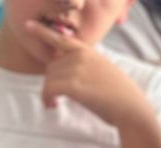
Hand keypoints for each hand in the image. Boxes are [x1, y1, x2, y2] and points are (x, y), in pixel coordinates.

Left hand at [24, 19, 151, 127]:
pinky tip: (52, 105)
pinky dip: (47, 98)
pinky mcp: (74, 85)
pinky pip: (49, 89)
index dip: (43, 32)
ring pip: (49, 78)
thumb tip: (68, 75)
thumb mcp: (103, 72)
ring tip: (55, 103)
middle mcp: (81, 57)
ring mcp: (77, 69)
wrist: (132, 108)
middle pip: (52, 66)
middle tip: (56, 97)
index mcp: (89, 52)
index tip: (28, 26)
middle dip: (51, 81)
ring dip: (48, 92)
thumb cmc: (120, 95)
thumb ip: (86, 67)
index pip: (62, 39)